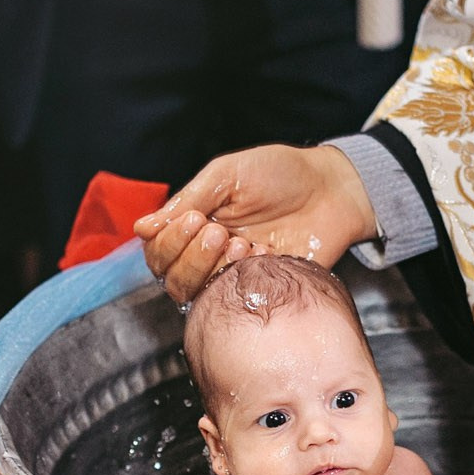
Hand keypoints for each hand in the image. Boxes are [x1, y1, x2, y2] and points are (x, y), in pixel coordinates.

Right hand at [134, 144, 376, 301]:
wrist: (332, 190)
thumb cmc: (281, 174)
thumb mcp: (227, 174)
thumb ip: (187, 199)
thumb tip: (141, 228)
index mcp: (194, 225)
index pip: (157, 250)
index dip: (169, 241)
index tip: (195, 219)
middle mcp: (208, 254)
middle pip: (171, 278)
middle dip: (191, 256)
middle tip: (219, 231)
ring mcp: (234, 275)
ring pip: (197, 295)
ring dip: (213, 269)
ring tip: (241, 243)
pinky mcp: (262, 289)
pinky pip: (236, 300)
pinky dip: (245, 276)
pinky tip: (265, 253)